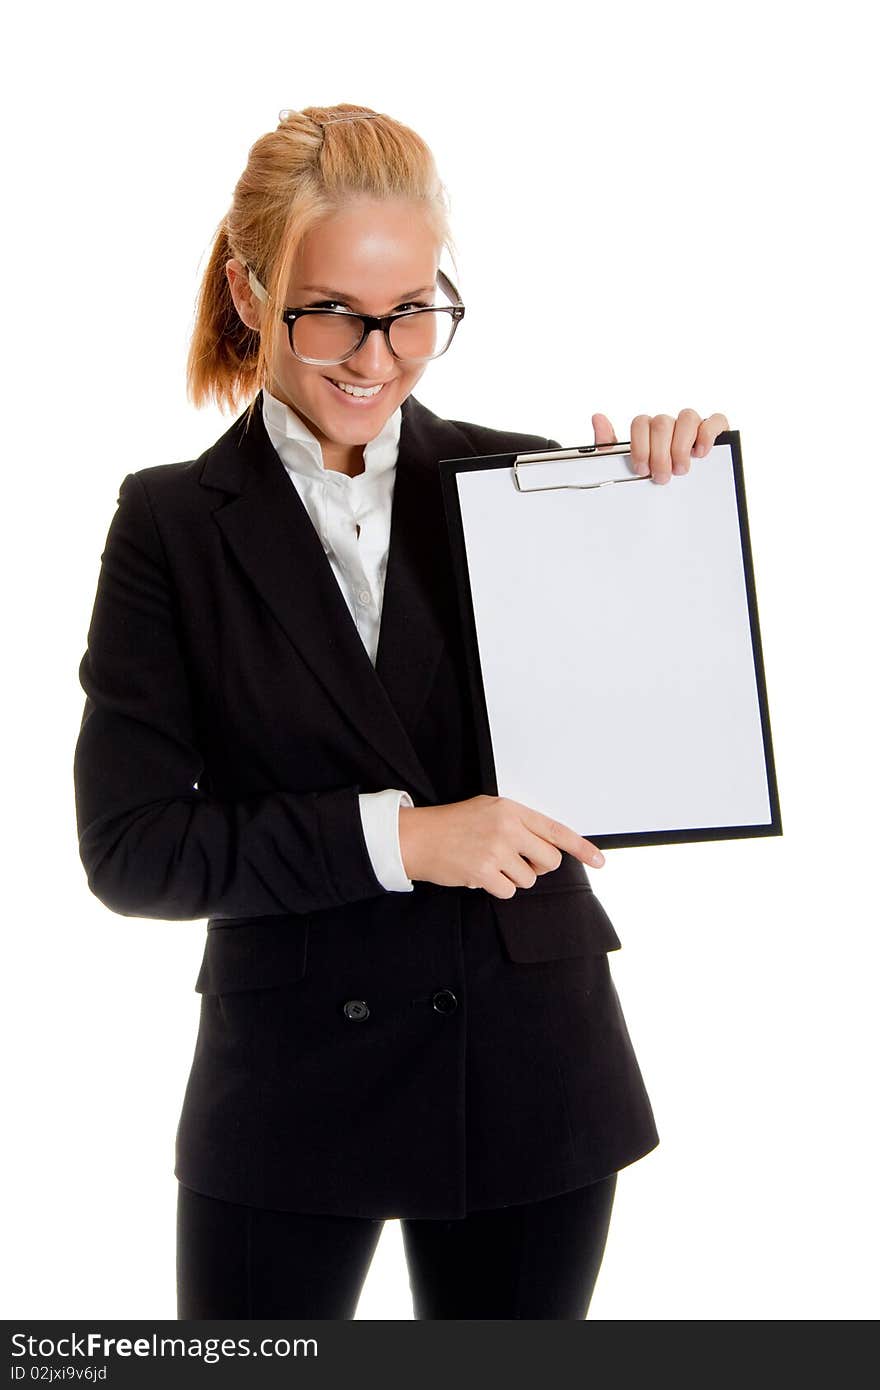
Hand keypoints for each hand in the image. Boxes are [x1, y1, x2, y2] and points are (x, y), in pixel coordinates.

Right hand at [398, 795, 603, 899]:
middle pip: (549, 861)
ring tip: (488, 863)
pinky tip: (479, 873)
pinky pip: (508, 891)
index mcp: (512, 810)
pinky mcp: (484, 872)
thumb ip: (519, 824)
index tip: (599, 860)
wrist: (417, 837)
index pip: (556, 830)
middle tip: (516, 862)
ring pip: (528, 879)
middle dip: (538, 867)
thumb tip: (548, 846)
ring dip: (511, 878)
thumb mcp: (489, 811)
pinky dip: (496, 887)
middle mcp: (507, 827)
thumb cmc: (452, 824)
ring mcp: (496, 850)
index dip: (582, 847)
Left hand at [592, 409, 729, 481]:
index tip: (642, 469)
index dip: (641, 446)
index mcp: (649, 431)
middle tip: (662, 476)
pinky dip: (707, 434)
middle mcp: (670, 424)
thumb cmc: (651, 479)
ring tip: (680, 469)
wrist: (676, 503)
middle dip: (660, 453)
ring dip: (681, 446)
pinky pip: (715, 420)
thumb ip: (608, 447)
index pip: (641, 423)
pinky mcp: (714, 430)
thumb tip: (597, 418)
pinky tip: (700, 453)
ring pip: (687, 417)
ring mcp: (692, 426)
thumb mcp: (626, 468)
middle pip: (662, 423)